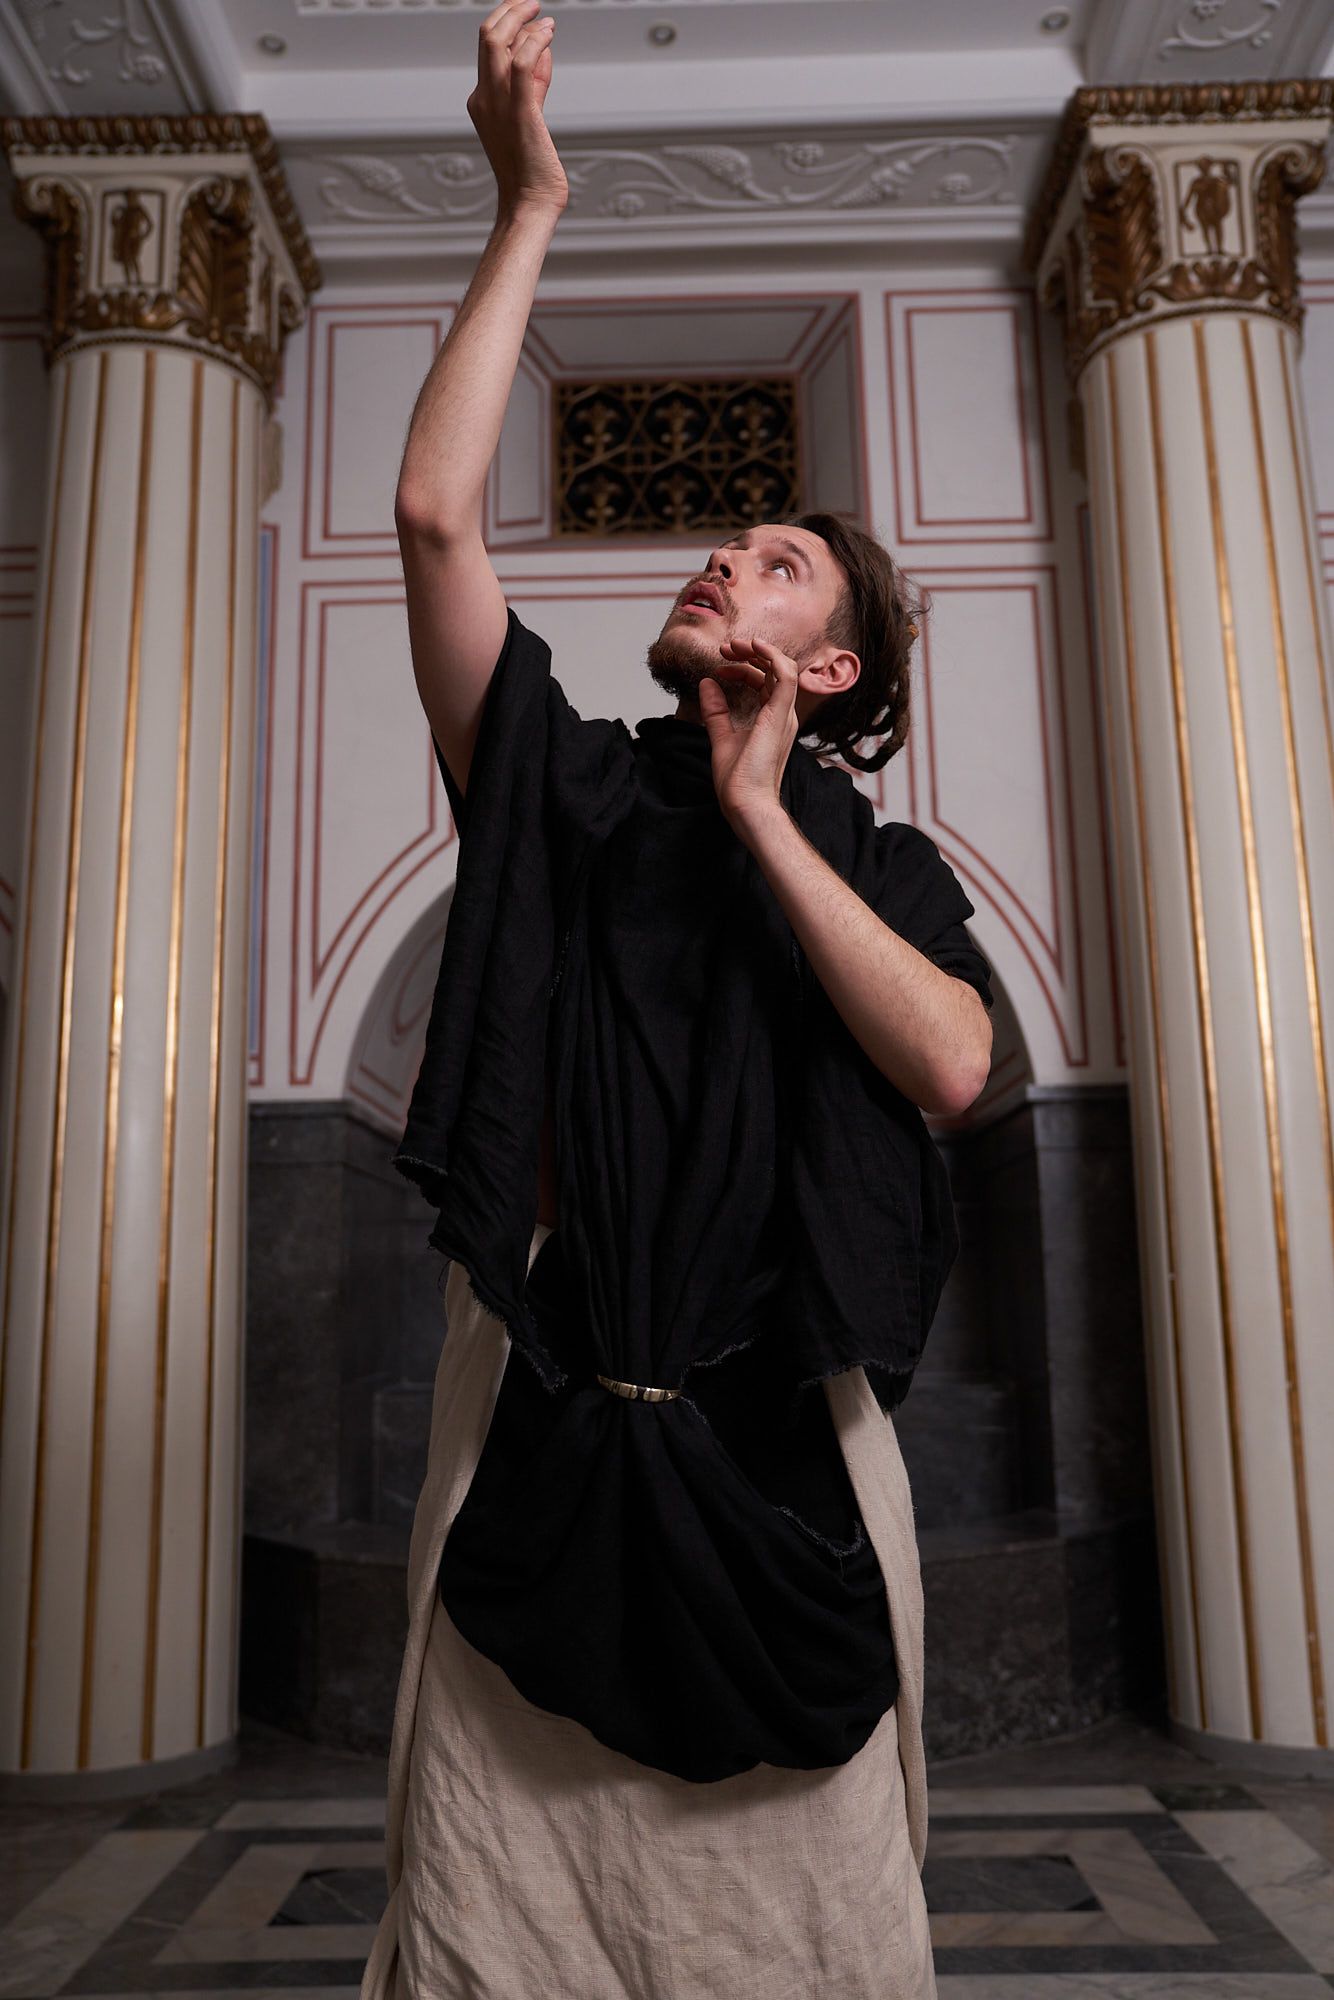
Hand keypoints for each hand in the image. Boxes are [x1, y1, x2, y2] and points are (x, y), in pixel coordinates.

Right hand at [469, 0, 567, 218]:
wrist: (530, 202)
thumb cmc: (532, 167)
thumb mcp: (530, 115)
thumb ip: (535, 83)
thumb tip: (543, 49)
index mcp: (481, 99)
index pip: (489, 48)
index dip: (509, 24)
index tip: (529, 14)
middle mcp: (483, 98)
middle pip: (487, 36)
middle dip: (510, 10)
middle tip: (532, 2)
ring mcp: (497, 105)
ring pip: (497, 42)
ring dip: (521, 18)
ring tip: (542, 15)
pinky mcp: (520, 112)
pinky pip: (523, 63)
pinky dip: (535, 41)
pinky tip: (549, 33)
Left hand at [697, 634, 799, 831]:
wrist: (746, 802)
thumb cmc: (738, 780)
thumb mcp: (721, 737)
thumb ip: (716, 711)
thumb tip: (706, 684)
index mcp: (772, 719)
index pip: (764, 682)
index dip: (743, 669)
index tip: (720, 669)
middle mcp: (783, 714)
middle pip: (774, 671)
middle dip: (750, 654)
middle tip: (725, 649)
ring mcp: (784, 714)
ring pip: (783, 667)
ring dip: (759, 651)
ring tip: (734, 646)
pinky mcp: (781, 715)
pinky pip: (786, 675)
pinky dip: (772, 656)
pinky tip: (754, 646)